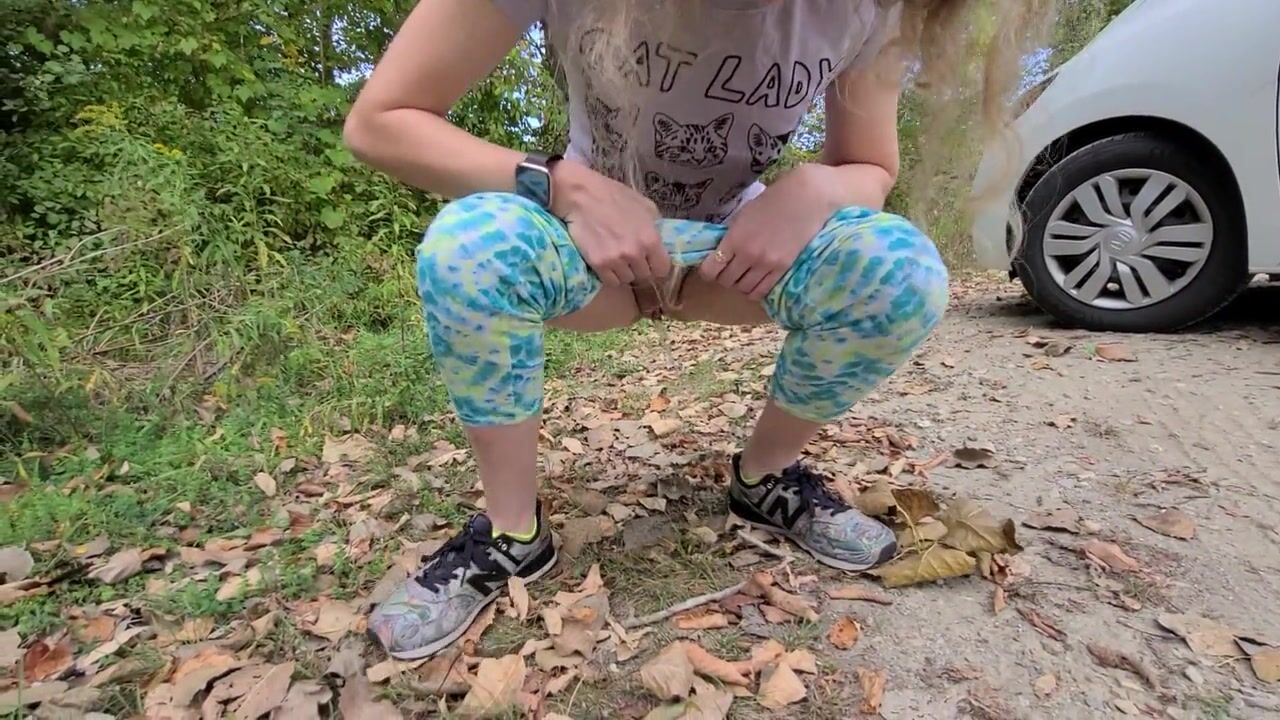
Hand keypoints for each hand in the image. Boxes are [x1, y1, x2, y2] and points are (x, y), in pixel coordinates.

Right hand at [550, 160, 671, 285]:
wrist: (581, 196)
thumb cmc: (614, 196)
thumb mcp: (645, 205)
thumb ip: (656, 227)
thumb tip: (661, 242)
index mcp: (651, 239)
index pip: (662, 269)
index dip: (657, 265)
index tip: (651, 261)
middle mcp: (635, 253)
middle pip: (644, 276)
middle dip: (640, 267)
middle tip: (631, 257)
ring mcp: (616, 260)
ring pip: (627, 280)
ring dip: (624, 271)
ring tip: (617, 257)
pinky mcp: (598, 264)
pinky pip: (611, 281)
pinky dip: (610, 275)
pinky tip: (607, 262)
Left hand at [698, 164, 835, 300]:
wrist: (804, 199)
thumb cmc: (771, 201)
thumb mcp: (742, 216)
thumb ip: (730, 236)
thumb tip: (718, 253)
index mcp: (734, 238)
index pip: (710, 269)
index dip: (706, 272)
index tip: (710, 268)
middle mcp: (748, 255)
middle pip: (725, 281)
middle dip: (723, 277)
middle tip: (728, 270)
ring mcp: (766, 264)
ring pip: (742, 289)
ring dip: (739, 285)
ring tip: (743, 276)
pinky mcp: (782, 269)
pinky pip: (761, 291)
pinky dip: (753, 291)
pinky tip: (754, 282)